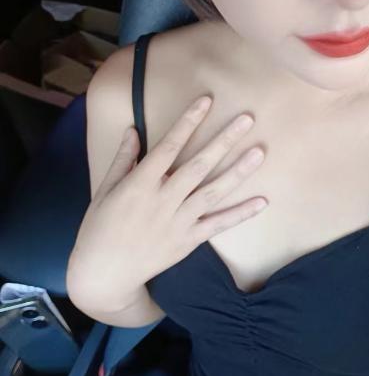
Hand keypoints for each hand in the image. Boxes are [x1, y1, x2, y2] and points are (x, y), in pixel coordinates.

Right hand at [68, 96, 266, 294]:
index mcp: (140, 184)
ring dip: (238, 172)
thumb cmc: (99, 227)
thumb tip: (133, 129)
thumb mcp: (105, 189)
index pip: (169, 146)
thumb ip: (123, 159)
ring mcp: (178, 221)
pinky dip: (240, 214)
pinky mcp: (188, 240)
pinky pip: (218, 225)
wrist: (105, 274)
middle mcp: (163, 200)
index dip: (188, 122)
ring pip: (214, 192)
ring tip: (260, 152)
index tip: (206, 101)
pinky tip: (262, 201)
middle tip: (247, 119)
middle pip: (199, 165)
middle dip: (224, 140)